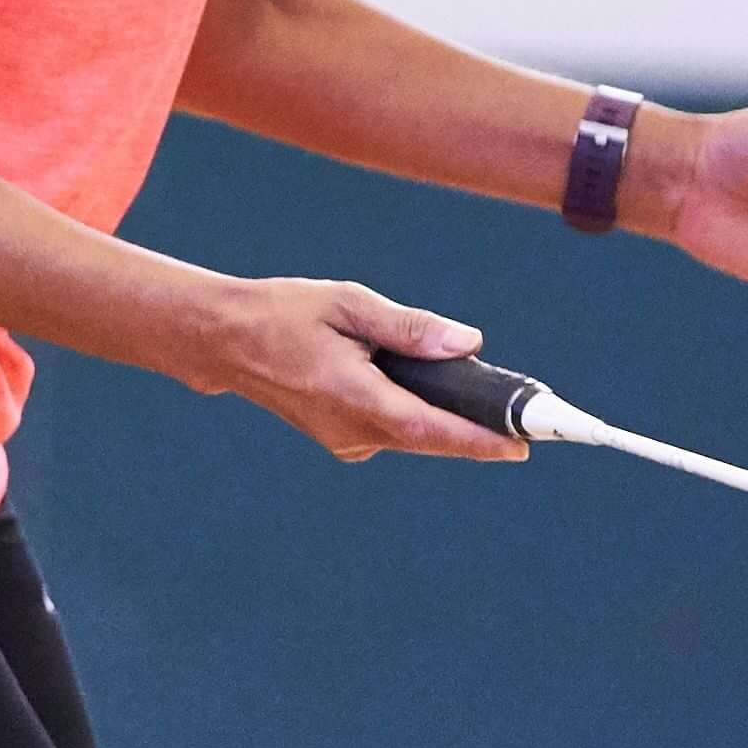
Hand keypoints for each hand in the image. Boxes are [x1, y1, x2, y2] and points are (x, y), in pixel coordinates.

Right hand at [188, 277, 525, 463]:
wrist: (224, 341)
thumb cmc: (282, 314)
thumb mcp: (347, 303)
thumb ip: (409, 327)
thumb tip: (468, 342)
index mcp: (356, 398)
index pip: (433, 429)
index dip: (482, 440)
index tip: (524, 444)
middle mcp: (353, 431)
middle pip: (432, 436)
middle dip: (476, 424)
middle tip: (516, 406)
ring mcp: (346, 440)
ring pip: (414, 434)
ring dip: (445, 416)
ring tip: (469, 387)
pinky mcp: (342, 438)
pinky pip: (394, 430)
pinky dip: (415, 412)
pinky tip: (413, 383)